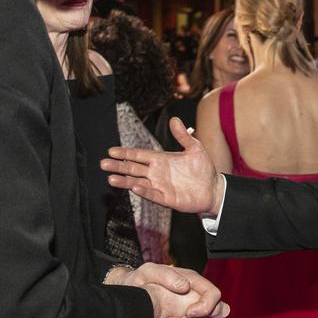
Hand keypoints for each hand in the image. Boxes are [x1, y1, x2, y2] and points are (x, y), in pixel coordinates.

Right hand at [100, 117, 224, 214]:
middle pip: (133, 169)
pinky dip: (144, 191)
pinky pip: (153, 195)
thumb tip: (175, 119)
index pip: (139, 155)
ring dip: (125, 181)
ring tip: (111, 179)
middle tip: (103, 164)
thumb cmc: (203, 169)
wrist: (214, 188)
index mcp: (160, 160)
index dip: (125, 153)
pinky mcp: (167, 198)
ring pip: (138, 183)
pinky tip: (135, 187)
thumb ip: (183, 135)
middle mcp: (157, 173)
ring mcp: (160, 186)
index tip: (111, 151)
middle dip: (118, 166)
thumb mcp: (194, 148)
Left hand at [106, 262, 229, 317]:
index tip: (189, 312)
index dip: (206, 305)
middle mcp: (194, 298)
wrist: (128, 298)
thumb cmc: (138, 281)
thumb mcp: (149, 272)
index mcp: (191, 282)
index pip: (213, 294)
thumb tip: (185, 286)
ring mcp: (190, 314)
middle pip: (215, 313)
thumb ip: (167, 275)